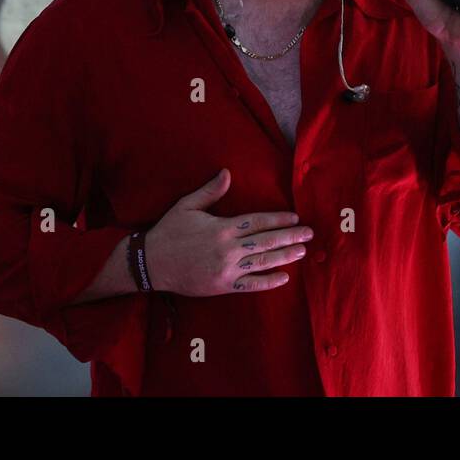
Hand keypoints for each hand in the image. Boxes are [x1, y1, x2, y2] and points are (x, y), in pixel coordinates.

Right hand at [144, 168, 314, 295]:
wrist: (151, 263)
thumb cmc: (169, 232)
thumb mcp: (187, 206)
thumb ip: (210, 191)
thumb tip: (227, 172)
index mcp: (222, 228)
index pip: (257, 222)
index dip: (278, 219)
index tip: (295, 217)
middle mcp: (228, 249)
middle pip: (265, 241)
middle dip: (289, 237)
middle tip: (309, 234)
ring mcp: (226, 269)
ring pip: (262, 262)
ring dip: (284, 256)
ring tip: (302, 252)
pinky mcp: (222, 286)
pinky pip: (250, 285)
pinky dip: (268, 282)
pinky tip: (284, 277)